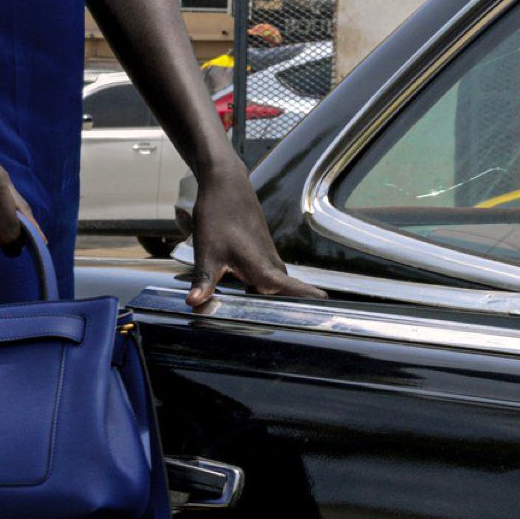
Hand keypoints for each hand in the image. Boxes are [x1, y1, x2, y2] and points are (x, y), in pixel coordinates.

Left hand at [186, 163, 323, 311]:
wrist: (226, 184)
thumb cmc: (219, 215)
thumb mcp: (207, 252)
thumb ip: (204, 281)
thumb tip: (193, 304)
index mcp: (264, 269)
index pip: (298, 292)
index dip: (311, 305)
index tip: (326, 320)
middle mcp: (272, 266)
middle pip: (288, 297)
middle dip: (290, 315)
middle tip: (289, 334)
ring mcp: (268, 258)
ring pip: (276, 288)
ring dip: (274, 303)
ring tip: (268, 325)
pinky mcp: (261, 253)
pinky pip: (268, 279)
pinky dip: (263, 291)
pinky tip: (247, 299)